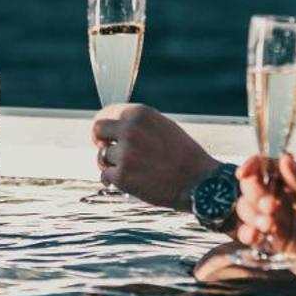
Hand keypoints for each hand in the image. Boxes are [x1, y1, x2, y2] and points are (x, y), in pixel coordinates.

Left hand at [92, 103, 219, 209]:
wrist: (198, 182)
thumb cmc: (183, 156)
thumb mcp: (162, 128)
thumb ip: (138, 125)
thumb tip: (112, 130)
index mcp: (141, 114)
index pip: (107, 113)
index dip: (104, 126)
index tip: (104, 135)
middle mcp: (130, 130)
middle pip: (97, 129)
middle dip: (100, 140)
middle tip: (107, 150)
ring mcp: (125, 153)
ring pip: (102, 156)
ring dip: (112, 164)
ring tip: (133, 170)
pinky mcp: (122, 176)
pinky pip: (106, 176)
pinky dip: (115, 180)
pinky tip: (129, 182)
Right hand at [233, 154, 295, 295]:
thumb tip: (286, 158)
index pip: (272, 166)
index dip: (254, 166)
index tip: (244, 174)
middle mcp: (288, 198)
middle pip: (255, 186)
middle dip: (255, 194)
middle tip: (270, 208)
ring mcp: (281, 220)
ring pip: (249, 208)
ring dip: (251, 214)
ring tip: (268, 226)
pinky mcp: (277, 242)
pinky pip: (252, 233)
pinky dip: (247, 233)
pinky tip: (255, 237)